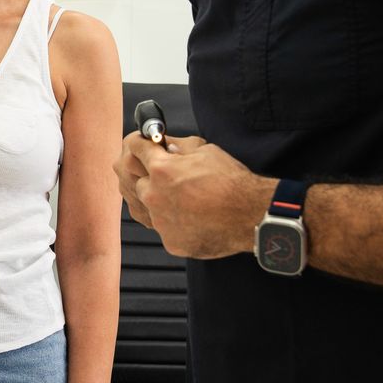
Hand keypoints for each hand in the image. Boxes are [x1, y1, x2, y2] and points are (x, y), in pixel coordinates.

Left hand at [114, 133, 274, 259]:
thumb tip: (162, 143)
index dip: (138, 142)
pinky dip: (169, 219)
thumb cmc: (231, 182)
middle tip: (160, 170)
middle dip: (143, 171)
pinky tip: (186, 214)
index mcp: (161, 169)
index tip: (141, 143)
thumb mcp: (204, 150)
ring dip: (154, 196)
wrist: (250, 216)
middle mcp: (154, 195)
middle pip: (131, 178)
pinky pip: (159, 226)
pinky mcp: (169, 240)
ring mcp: (160, 221)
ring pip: (143, 205)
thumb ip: (176, 146)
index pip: (133, 148)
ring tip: (177, 194)